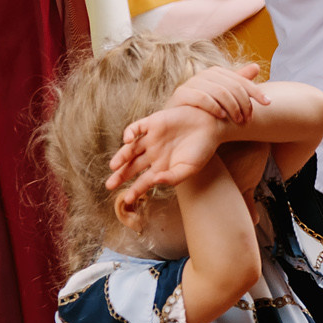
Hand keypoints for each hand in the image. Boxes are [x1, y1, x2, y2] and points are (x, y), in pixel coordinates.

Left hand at [107, 103, 225, 209]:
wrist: (213, 125)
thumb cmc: (203, 148)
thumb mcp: (190, 168)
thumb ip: (173, 177)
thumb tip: (154, 182)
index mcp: (162, 166)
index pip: (144, 180)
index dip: (135, 190)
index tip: (128, 200)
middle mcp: (154, 153)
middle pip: (132, 166)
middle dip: (121, 176)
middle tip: (110, 185)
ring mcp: (152, 138)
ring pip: (130, 149)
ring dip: (121, 157)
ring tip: (114, 166)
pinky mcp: (153, 123)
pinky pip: (136, 128)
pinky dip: (129, 133)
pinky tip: (127, 140)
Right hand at [172, 62, 268, 126]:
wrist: (177, 121)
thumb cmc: (204, 109)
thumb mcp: (223, 96)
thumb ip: (238, 82)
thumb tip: (256, 67)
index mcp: (217, 72)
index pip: (242, 80)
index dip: (257, 91)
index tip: (269, 103)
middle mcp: (204, 75)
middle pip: (232, 86)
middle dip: (244, 103)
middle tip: (249, 118)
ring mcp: (191, 83)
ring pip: (219, 92)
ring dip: (232, 107)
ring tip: (239, 120)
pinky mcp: (180, 94)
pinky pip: (201, 98)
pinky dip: (214, 107)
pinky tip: (222, 116)